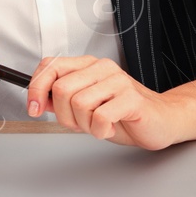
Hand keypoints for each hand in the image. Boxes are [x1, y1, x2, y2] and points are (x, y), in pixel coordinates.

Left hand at [26, 56, 181, 149]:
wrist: (161, 120)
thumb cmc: (124, 114)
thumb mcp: (87, 105)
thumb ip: (63, 100)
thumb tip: (38, 99)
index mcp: (89, 65)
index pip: (51, 66)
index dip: (36, 88)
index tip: (34, 108)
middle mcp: (103, 68)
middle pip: (62, 89)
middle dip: (64, 116)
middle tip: (81, 124)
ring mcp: (118, 81)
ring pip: (79, 104)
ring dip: (84, 125)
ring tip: (99, 125)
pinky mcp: (131, 98)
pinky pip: (100, 117)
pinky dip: (100, 131)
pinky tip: (110, 128)